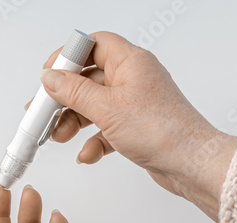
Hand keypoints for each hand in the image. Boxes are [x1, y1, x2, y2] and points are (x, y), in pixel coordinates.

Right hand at [31, 31, 236, 220]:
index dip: (69, 55)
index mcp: (130, 62)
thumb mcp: (107, 108)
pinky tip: (87, 154)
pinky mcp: (135, 127)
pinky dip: (93, 141)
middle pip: (88, 79)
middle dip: (65, 98)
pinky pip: (106, 128)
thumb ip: (74, 91)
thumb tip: (50, 78)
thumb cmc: (162, 130)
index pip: (93, 44)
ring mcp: (134, 104)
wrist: (191, 164)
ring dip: (74, 122)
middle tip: (45, 113)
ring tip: (60, 136)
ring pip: (94, 106)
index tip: (49, 72)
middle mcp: (132, 79)